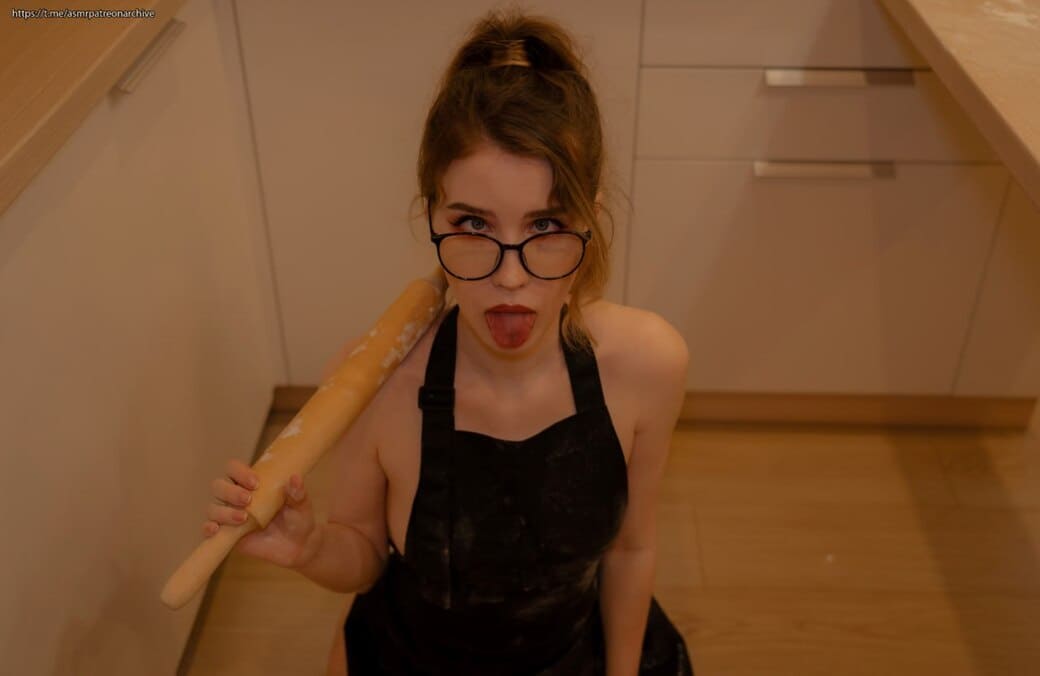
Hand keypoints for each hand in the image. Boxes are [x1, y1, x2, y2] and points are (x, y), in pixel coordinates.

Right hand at [203, 458, 322, 568]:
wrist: (297, 545)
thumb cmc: (298, 518)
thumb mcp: (301, 505)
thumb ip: (298, 493)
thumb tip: (295, 478)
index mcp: (251, 483)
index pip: (233, 469)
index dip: (239, 472)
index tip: (255, 483)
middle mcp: (236, 496)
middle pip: (218, 486)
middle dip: (230, 492)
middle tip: (248, 499)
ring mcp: (229, 515)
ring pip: (213, 507)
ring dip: (223, 511)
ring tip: (243, 518)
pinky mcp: (226, 534)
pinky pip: (209, 529)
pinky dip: (208, 528)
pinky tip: (216, 530)